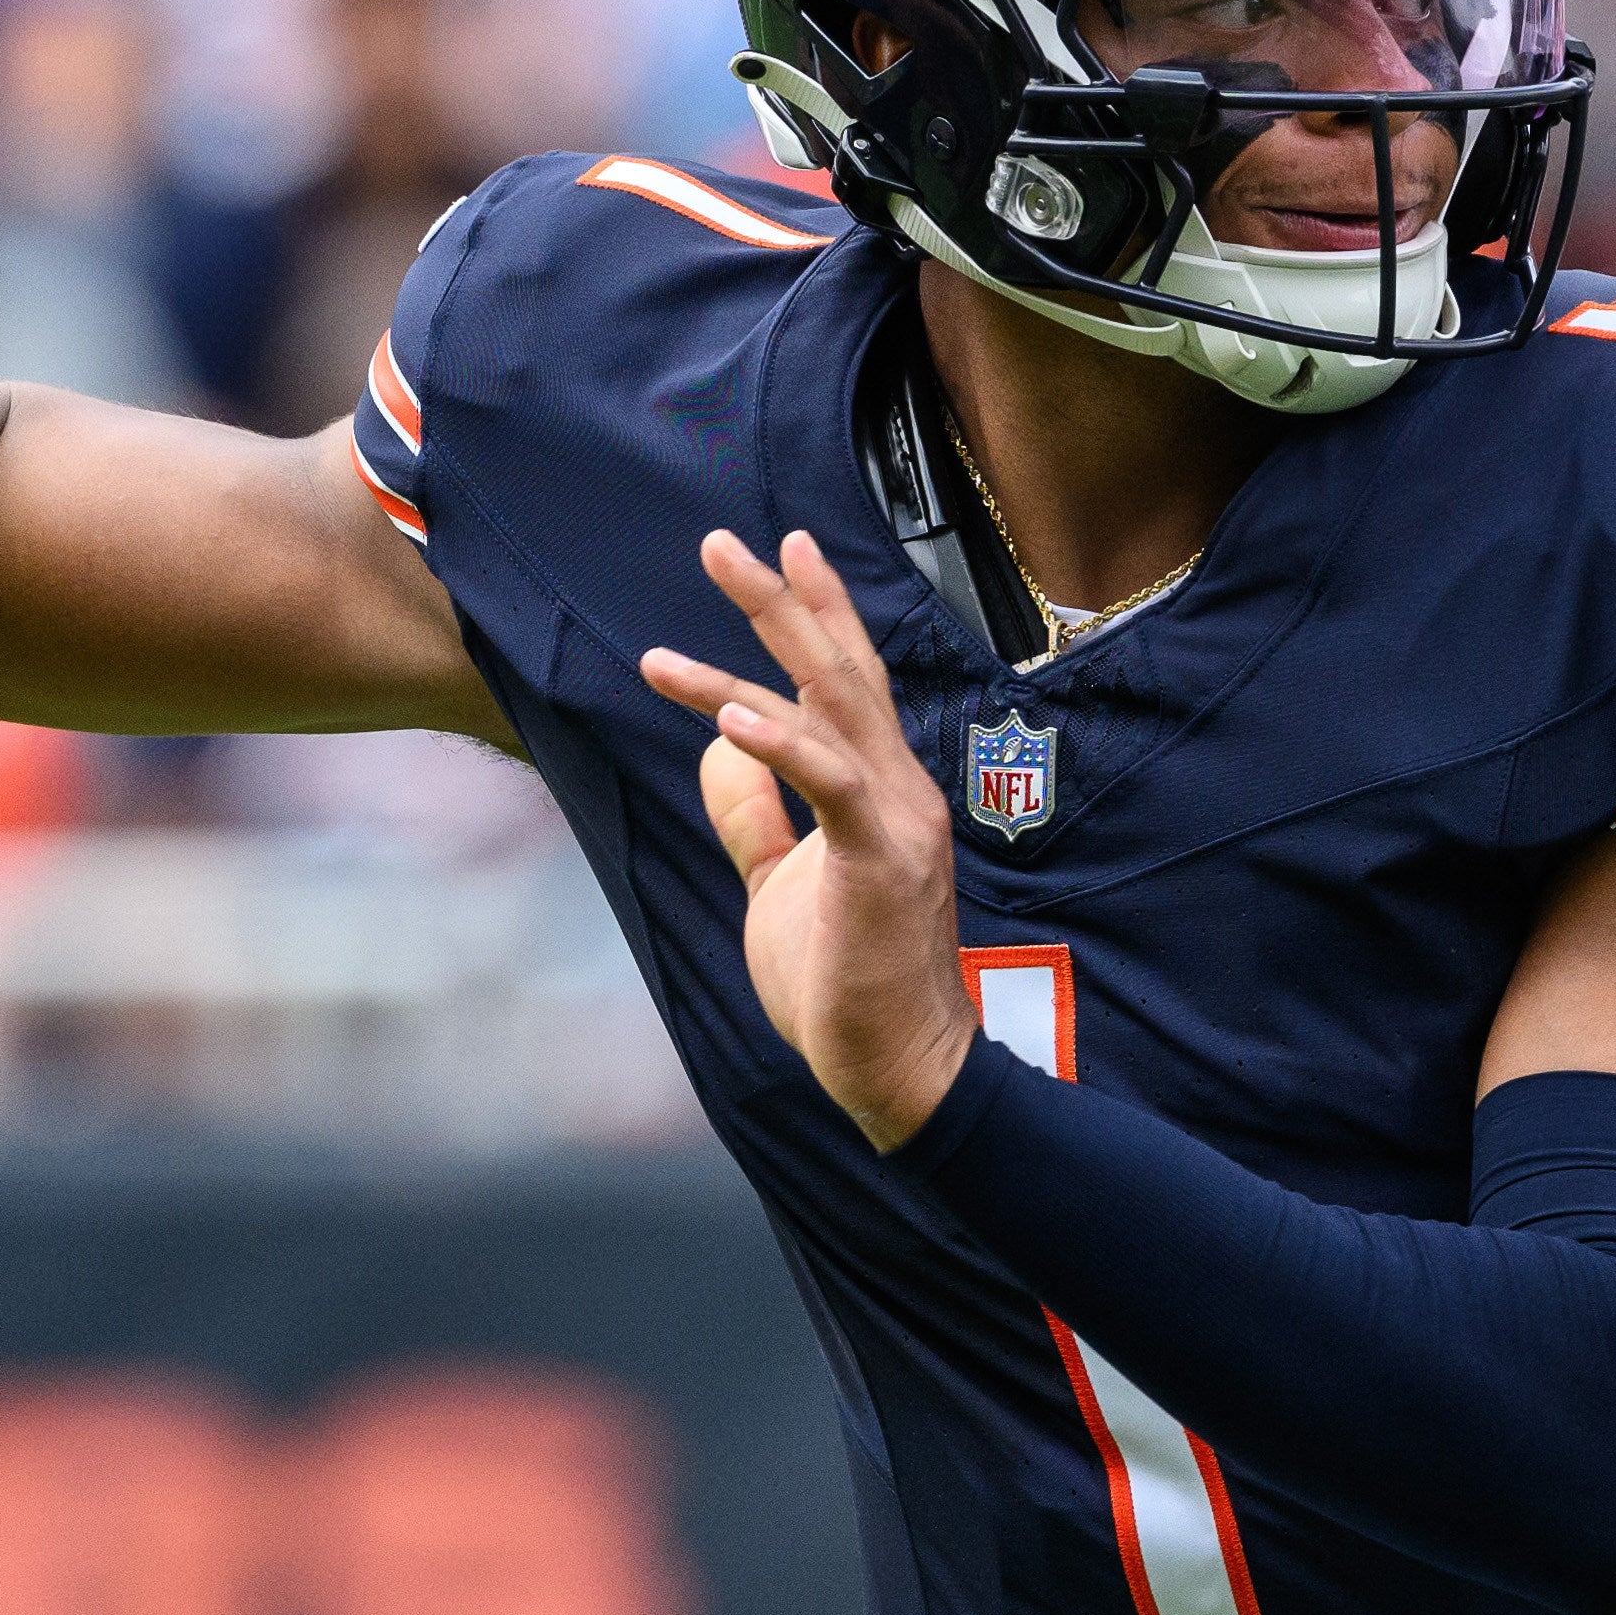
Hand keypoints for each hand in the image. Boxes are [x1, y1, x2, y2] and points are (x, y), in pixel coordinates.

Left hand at [639, 530, 978, 1148]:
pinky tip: (728, 717)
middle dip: (783, 600)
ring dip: (766, 642)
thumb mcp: (778, 887)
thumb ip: (753, 819)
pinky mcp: (881, 861)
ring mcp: (897, 821)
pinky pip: (830, 783)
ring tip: (714, 592)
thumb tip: (716, 751)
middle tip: (721, 542)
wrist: (902, 1071)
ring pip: (832, 705)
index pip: (847, 684)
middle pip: (840, 670)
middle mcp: (899, 790)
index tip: (783, 549)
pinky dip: (781, 742)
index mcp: (879, 793)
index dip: (817, 613)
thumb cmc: (845, 986)